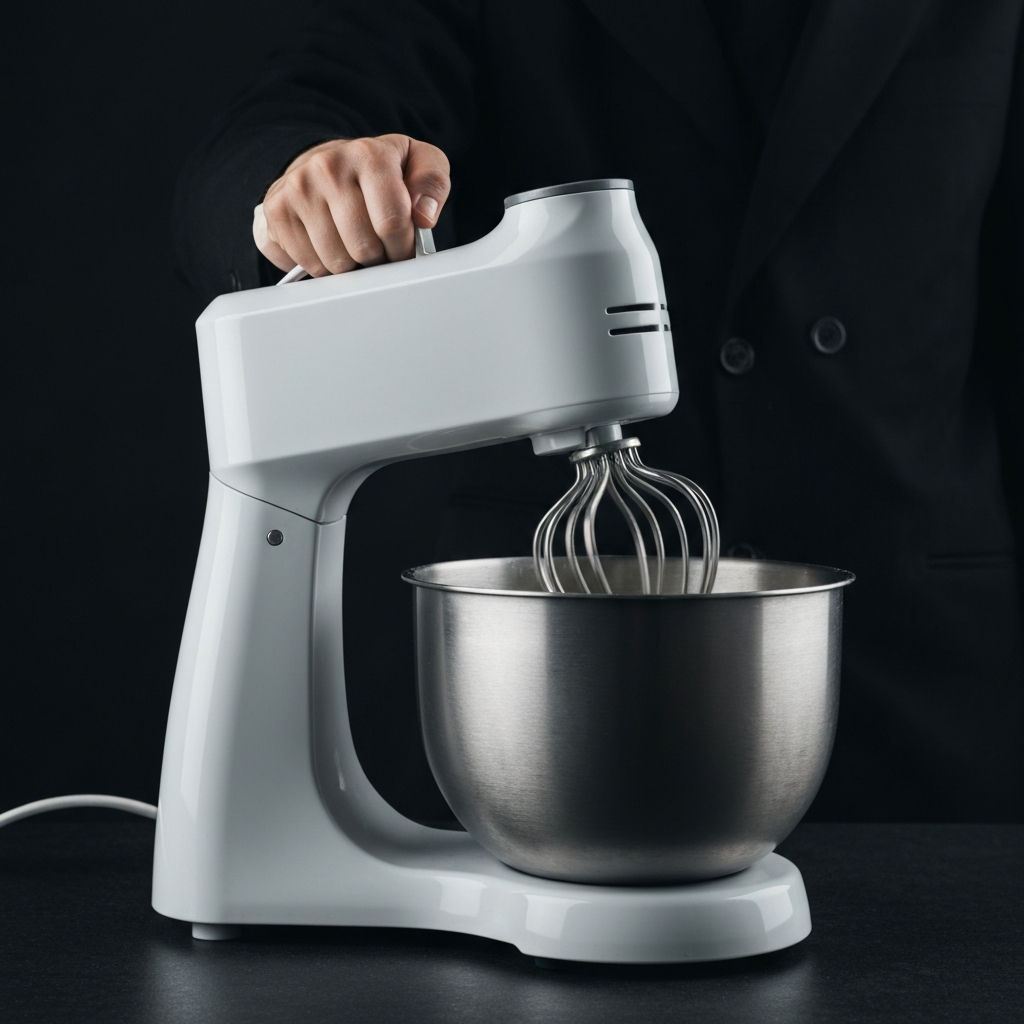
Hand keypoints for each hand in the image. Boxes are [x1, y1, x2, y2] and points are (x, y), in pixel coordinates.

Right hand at [252, 135, 449, 275]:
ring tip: (353, 244)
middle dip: (377, 258)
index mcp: (369, 154)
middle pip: (363, 249)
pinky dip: (321, 265)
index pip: (392, 224)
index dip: (402, 247)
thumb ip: (432, 184)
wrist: (325, 162)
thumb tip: (424, 216)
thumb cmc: (379, 171)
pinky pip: (306, 264)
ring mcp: (297, 189)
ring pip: (334, 263)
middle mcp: (328, 167)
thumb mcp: (417, 163)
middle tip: (377, 247)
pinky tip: (327, 244)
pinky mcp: (276, 211)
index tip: (401, 246)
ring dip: (349, 265)